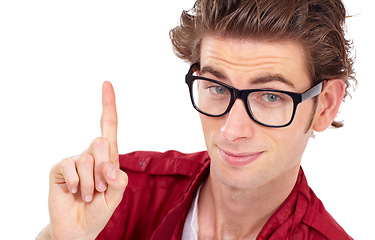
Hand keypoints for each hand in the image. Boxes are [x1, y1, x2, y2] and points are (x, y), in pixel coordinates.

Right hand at [42, 81, 127, 239]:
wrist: (79, 228)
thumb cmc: (100, 209)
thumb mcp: (116, 196)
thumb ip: (119, 180)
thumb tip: (109, 166)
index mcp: (109, 157)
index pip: (109, 127)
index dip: (108, 105)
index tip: (107, 83)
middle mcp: (92, 154)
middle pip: (102, 142)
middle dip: (104, 168)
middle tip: (100, 188)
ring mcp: (75, 160)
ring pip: (87, 158)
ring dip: (90, 183)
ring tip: (87, 195)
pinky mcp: (60, 168)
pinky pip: (69, 166)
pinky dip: (75, 183)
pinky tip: (73, 192)